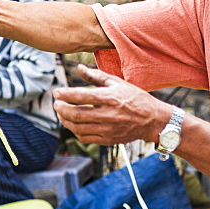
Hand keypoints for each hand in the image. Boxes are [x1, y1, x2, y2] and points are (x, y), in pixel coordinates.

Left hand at [52, 65, 169, 144]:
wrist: (153, 120)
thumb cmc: (135, 98)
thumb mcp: (118, 83)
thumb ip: (96, 76)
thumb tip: (79, 68)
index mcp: (110, 98)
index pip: (80, 96)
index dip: (64, 94)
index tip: (57, 92)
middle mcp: (108, 114)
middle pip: (75, 114)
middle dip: (61, 109)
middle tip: (56, 104)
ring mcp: (108, 129)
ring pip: (78, 128)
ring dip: (65, 121)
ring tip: (62, 114)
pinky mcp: (108, 140)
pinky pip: (85, 138)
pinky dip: (75, 131)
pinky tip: (74, 124)